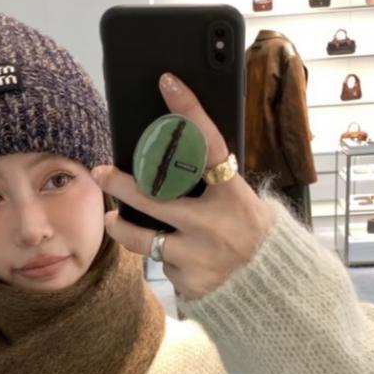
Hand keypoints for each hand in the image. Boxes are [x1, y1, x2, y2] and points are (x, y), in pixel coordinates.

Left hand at [90, 73, 275, 301]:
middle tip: (102, 174)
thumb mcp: (243, 204)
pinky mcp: (191, 282)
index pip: (209, 145)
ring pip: (144, 239)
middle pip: (154, 198)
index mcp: (234, 196)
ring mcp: (200, 257)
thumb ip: (214, 185)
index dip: (189, 112)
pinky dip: (167, 260)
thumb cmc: (251, 235)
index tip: (168, 83)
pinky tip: (182, 261)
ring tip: (113, 219)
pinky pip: (163, 265)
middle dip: (121, 185)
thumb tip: (175, 153)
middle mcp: (216, 225)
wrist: (271, 290)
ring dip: (122, 228)